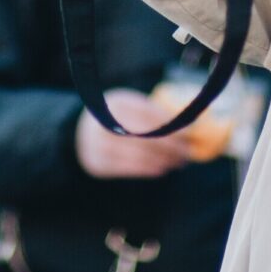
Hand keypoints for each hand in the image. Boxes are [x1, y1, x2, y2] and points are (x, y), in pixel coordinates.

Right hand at [74, 90, 195, 178]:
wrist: (80, 134)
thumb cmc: (118, 120)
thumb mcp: (132, 108)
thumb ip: (156, 116)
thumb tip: (190, 130)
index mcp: (118, 102)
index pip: (150, 114)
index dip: (172, 125)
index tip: (189, 135)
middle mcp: (106, 120)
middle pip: (146, 135)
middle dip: (171, 146)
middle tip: (187, 153)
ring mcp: (99, 143)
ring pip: (139, 153)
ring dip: (163, 160)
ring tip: (177, 163)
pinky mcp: (98, 162)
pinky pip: (129, 167)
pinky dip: (148, 169)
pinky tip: (161, 169)